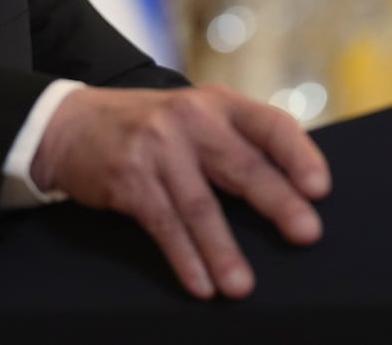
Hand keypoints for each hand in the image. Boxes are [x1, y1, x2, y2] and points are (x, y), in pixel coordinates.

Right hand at [29, 84, 329, 300]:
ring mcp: (157, 146)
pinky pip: (163, 224)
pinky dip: (184, 258)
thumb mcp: (195, 118)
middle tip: (306, 233)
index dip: (298, 153)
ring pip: (200, 204)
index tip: (320, 187)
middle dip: (276, 201)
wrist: (71, 124)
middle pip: (241, 164)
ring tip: (243, 286)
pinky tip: (200, 284)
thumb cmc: (150, 129)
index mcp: (218, 104)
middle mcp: (190, 118)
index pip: (269, 124)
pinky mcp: (128, 176)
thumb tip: (294, 193)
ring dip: (223, 250)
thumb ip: (236, 142)